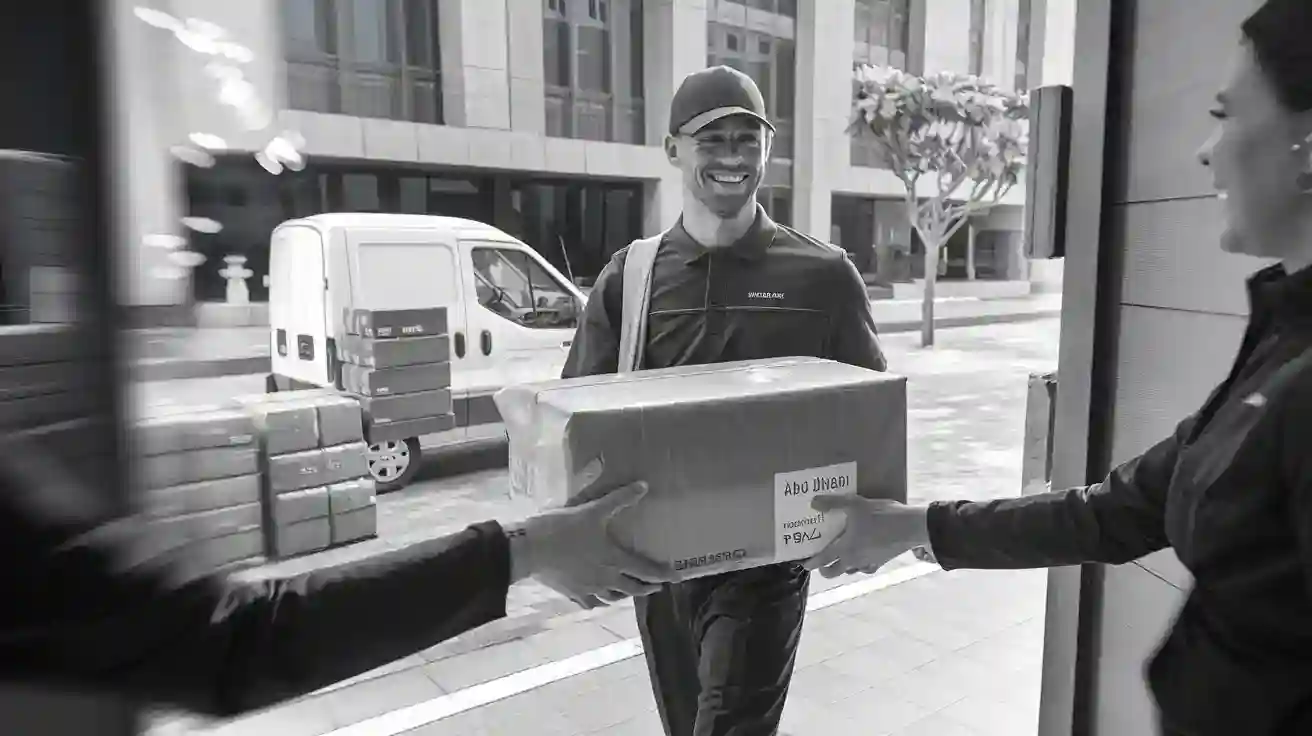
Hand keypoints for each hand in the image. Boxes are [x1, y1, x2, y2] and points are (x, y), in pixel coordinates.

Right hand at [517, 480, 677, 607]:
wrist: (531, 549)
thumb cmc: (564, 528)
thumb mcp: (594, 510)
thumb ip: (620, 498)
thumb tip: (644, 486)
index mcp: (614, 559)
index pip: (646, 570)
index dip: (662, 574)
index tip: (676, 578)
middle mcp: (606, 579)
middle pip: (633, 589)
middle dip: (647, 587)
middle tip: (656, 586)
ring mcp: (589, 589)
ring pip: (613, 598)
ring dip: (625, 595)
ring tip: (629, 591)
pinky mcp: (572, 593)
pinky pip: (590, 603)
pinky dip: (598, 601)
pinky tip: (597, 599)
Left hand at [803, 494, 931, 578]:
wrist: (910, 527)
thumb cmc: (881, 516)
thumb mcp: (854, 504)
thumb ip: (833, 503)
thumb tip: (813, 502)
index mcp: (845, 548)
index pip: (822, 560)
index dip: (811, 563)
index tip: (804, 565)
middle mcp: (854, 560)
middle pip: (835, 572)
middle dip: (825, 571)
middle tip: (820, 565)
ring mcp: (869, 562)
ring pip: (850, 571)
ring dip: (842, 567)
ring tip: (839, 559)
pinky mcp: (882, 561)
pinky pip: (866, 568)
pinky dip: (860, 566)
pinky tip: (862, 558)